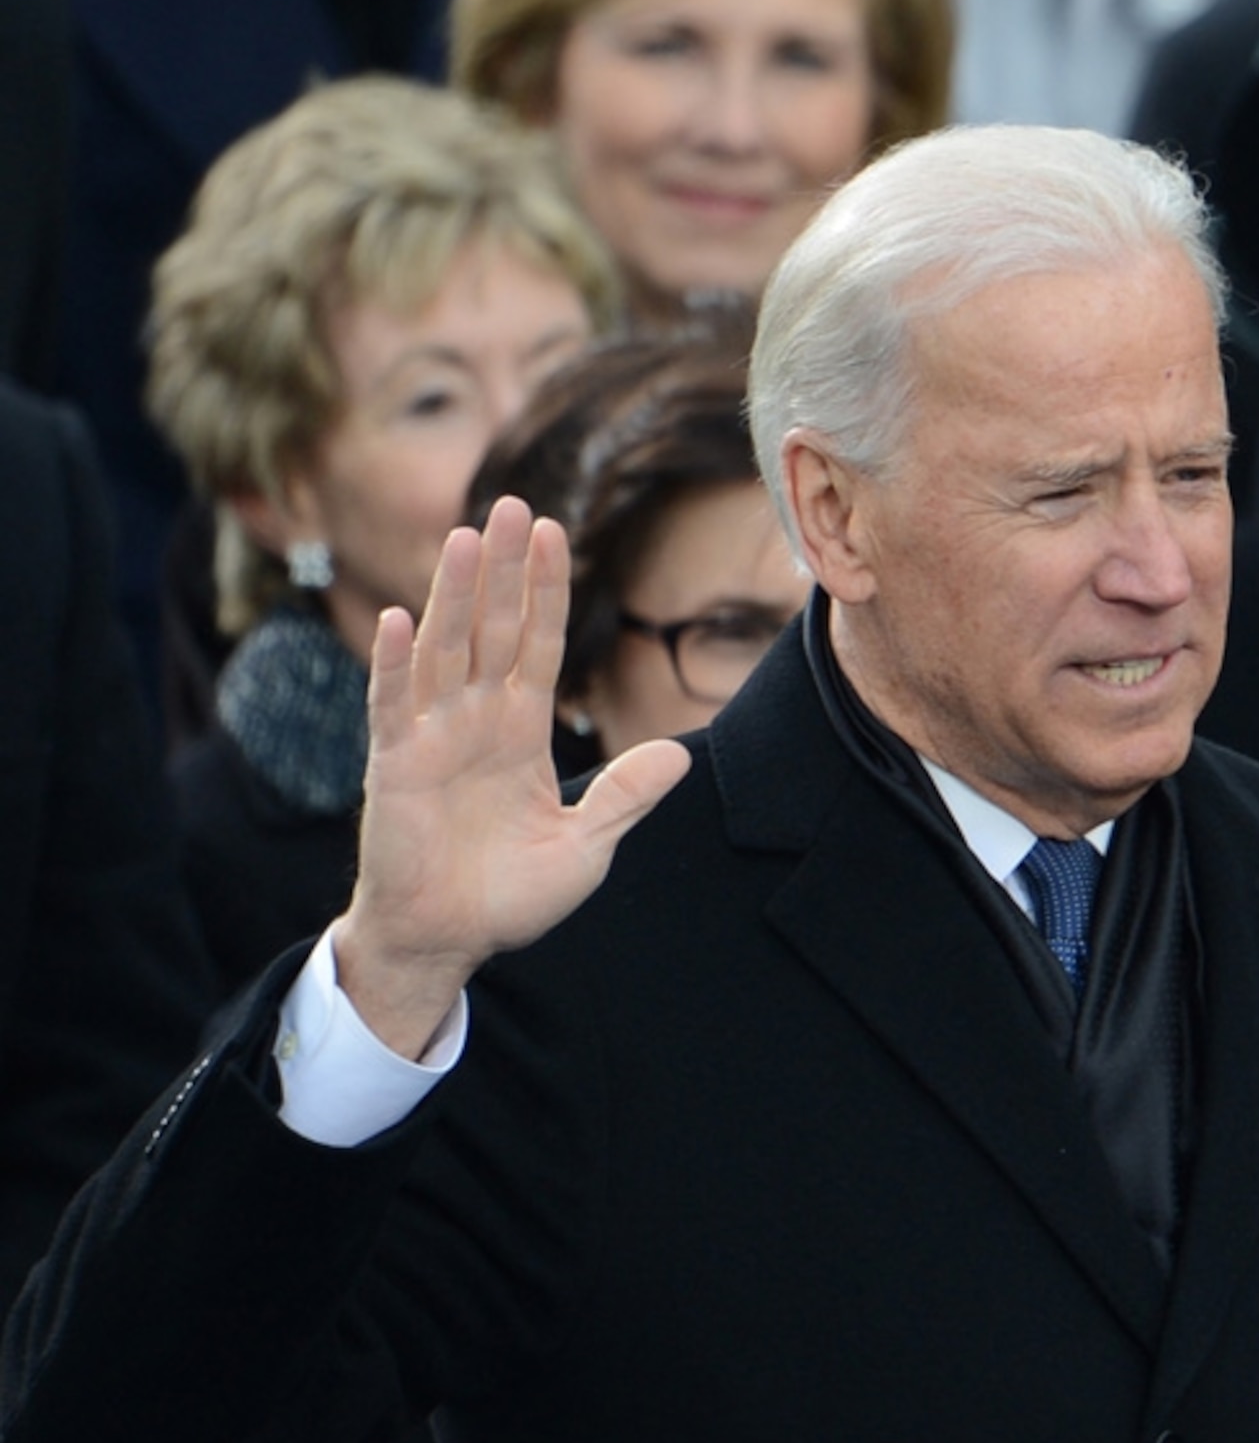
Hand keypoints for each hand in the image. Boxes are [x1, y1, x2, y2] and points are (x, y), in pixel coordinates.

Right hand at [331, 498, 692, 1055]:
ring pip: (446, 649)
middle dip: (506, 569)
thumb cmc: (512, 896)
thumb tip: (680, 756)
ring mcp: (433, 736)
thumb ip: (625, 797)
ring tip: (466, 536)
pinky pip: (395, 705)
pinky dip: (396, 664)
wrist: (451, 940)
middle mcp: (476, 720)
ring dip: (455, 594)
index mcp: (522, 732)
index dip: (548, 591)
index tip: (554, 533)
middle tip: (513, 502)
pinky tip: (400, 618)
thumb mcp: (587, 846)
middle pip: (494, 629)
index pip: (539, 646)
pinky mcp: (396, 765)